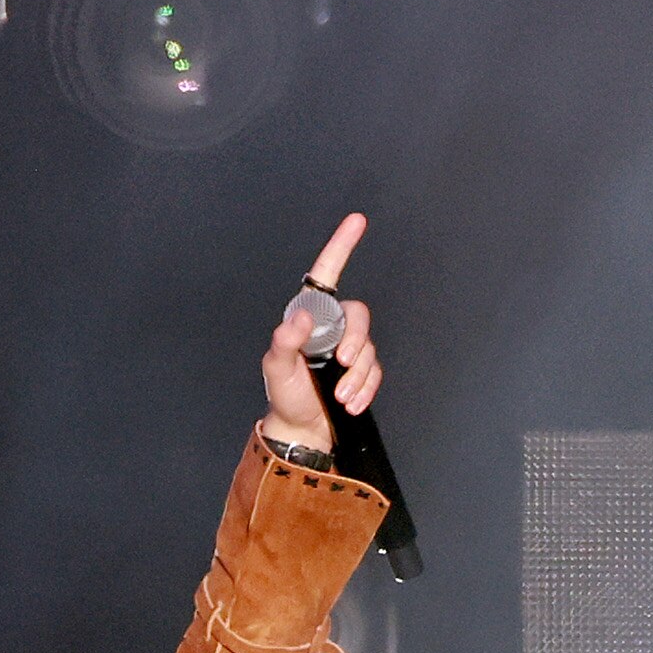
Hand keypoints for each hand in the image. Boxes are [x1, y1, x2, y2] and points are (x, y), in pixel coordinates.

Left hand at [258, 212, 379, 458]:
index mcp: (310, 319)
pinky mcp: (362, 370)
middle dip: (356, 341)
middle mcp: (331, 328)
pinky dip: (366, 388)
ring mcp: (348, 349)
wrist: (302, 430)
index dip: (341, 247)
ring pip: (369, 347)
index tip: (356, 222)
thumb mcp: (276, 369)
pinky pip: (376, 370)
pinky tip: (350, 402)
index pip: (327, 276)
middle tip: (342, 365)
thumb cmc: (285, 397)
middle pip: (359, 316)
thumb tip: (301, 316)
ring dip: (358, 375)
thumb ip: (284, 342)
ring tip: (340, 396)